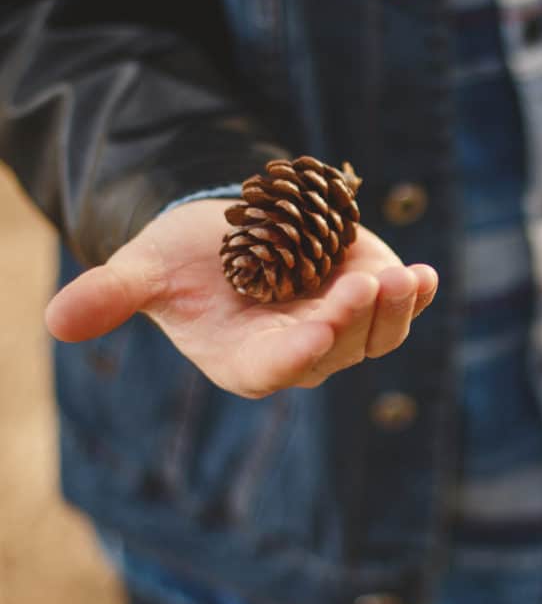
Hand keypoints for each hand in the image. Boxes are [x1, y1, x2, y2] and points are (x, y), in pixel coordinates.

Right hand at [45, 200, 437, 397]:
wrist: (230, 234)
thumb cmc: (183, 259)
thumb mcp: (146, 269)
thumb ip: (113, 296)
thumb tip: (54, 320)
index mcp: (246, 361)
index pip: (276, 369)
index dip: (298, 351)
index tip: (318, 328)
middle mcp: (300, 353)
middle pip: (336, 349)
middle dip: (352, 319)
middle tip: (364, 284)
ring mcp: (340, 329)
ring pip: (376, 336)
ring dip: (394, 310)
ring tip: (404, 277)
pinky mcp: (367, 300)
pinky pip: (398, 310)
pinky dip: (415, 295)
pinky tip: (425, 275)